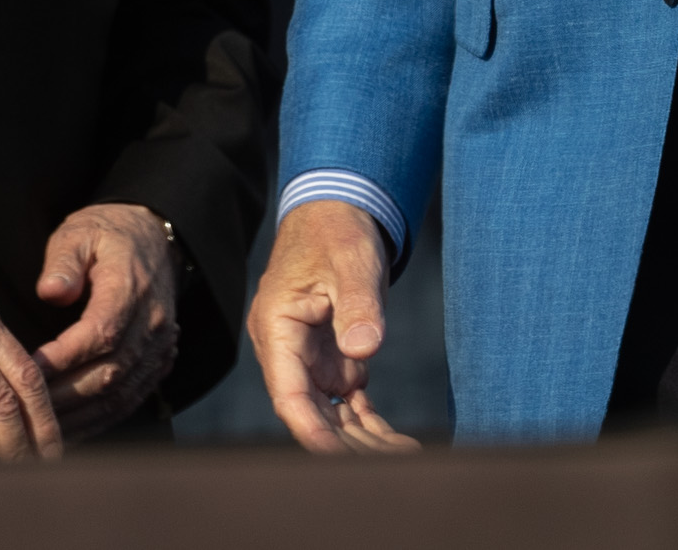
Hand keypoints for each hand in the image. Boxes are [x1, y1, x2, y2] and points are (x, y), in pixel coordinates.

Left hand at [33, 203, 180, 439]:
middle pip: (110, 373)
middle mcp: (151, 323)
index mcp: (130, 289)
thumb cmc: (108, 235)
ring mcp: (158, 346)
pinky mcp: (158, 361)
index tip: (29, 370)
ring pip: (121, 394)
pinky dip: (101, 420)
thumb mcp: (80, 233)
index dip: (64, 359)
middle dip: (65, 397)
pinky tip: (73, 429)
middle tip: (25, 408)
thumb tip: (49, 291)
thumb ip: (63, 261)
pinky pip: (131, 399)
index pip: (100, 334)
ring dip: (81, 417)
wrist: (153, 238)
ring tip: (43, 429)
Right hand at [246, 200, 419, 454]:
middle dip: (343, 444)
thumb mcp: (351, 260)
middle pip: (310, 412)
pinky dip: (367, 422)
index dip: (309, 428)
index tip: (335, 456)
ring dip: (359, 439)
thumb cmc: (336, 231)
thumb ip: (358, 303)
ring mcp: (310, 359)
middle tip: (386, 464)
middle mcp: (288, 351)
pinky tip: (394, 443)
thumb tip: (365, 348)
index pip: (287, 391)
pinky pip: (346, 402)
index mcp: (277, 326)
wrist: (337, 213)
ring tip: (400, 457)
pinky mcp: (331, 360)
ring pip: (329, 413)